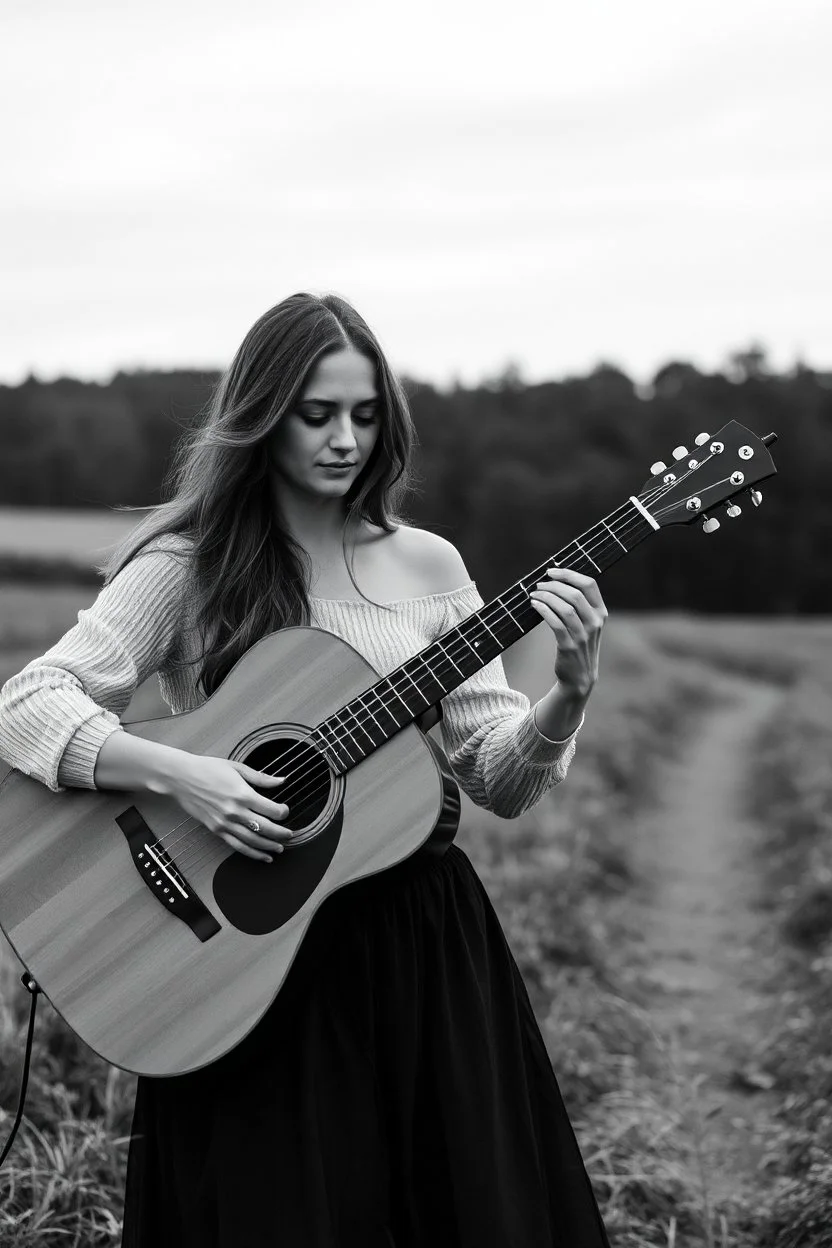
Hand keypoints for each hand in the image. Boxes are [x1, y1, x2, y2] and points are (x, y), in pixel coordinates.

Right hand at [164, 754, 292, 862]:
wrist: (181, 778)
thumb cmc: (207, 769)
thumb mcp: (237, 768)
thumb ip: (261, 777)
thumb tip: (281, 781)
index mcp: (242, 794)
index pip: (271, 810)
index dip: (283, 812)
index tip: (286, 811)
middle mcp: (235, 811)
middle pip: (265, 828)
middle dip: (281, 834)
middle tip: (289, 835)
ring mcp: (225, 823)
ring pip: (253, 841)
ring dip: (269, 847)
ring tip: (279, 848)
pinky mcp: (216, 830)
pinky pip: (237, 845)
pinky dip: (252, 853)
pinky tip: (262, 856)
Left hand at [528, 566, 607, 694]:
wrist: (579, 676)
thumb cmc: (579, 644)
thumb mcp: (587, 624)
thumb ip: (579, 605)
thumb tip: (556, 581)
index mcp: (600, 612)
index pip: (589, 584)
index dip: (569, 574)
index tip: (552, 571)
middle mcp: (595, 622)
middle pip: (575, 593)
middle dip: (553, 585)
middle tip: (539, 585)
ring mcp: (583, 635)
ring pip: (565, 607)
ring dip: (546, 597)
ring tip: (534, 594)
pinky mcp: (569, 646)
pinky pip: (555, 623)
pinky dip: (544, 610)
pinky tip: (535, 605)